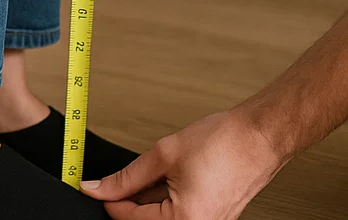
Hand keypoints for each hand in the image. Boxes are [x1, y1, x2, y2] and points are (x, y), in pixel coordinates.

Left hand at [81, 110, 284, 219]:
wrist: (258, 137)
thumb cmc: (223, 144)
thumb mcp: (162, 155)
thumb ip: (126, 177)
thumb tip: (98, 188)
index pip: (129, 219)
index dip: (107, 198)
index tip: (90, 186)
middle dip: (129, 198)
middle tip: (122, 174)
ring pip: (161, 216)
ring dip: (149, 196)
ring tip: (159, 168)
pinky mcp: (212, 219)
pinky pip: (178, 213)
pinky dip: (166, 196)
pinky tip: (169, 175)